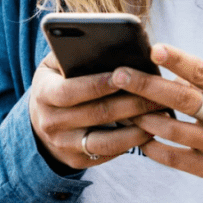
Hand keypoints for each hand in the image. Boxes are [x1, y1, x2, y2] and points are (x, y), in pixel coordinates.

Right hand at [29, 53, 165, 169]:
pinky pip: (108, 154)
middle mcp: (50, 123)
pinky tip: (151, 129)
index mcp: (44, 93)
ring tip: (161, 113)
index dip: (97, 84)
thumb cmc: (58, 79)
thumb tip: (105, 42)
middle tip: (159, 93)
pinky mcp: (76, 161)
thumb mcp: (56, 63)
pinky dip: (131, 142)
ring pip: (105, 141)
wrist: (40, 118)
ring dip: (137, 128)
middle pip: (96, 114)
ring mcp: (63, 145)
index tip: (123, 74)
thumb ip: (73, 52)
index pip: (71, 90)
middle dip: (130, 103)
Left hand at [112, 44, 202, 195]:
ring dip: (145, 118)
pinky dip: (153, 148)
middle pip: (183, 98)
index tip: (153, 48)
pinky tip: (140, 139)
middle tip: (120, 75)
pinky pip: (175, 158)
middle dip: (148, 85)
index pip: (202, 71)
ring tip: (124, 109)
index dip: (177, 59)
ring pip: (174, 130)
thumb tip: (164, 68)